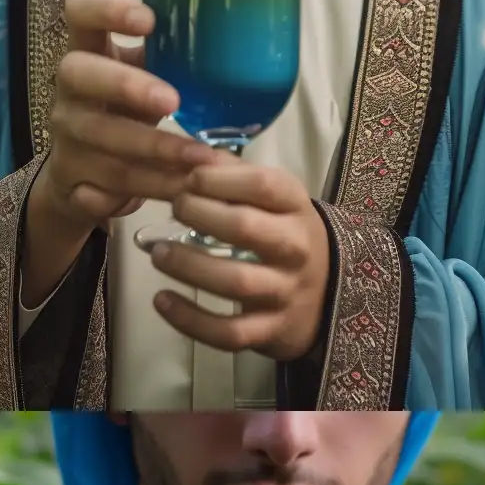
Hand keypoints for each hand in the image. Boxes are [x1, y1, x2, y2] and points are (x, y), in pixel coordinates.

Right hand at [26, 0, 205, 304]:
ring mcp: (65, 137)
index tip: (148, 20)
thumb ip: (177, 66)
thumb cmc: (129, 116)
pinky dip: (139, 194)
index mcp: (90, 53)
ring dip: (154, 152)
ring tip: (200, 161)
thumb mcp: (146, 82)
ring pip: (102, 141)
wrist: (84, 178)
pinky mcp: (72, 182)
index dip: (106, 9)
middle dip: (126, 86)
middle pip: (77, 73)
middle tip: (172, 101)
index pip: (80, 11)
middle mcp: (69, 91)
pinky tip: (173, 196)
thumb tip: (249, 51)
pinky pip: (101, 190)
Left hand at [147, 162, 331, 364]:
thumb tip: (186, 152)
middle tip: (175, 209)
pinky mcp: (270, 330)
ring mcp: (284, 292)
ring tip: (157, 253)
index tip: (189, 179)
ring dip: (188, 266)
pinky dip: (190, 319)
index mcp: (296, 208)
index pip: (262, 185)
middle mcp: (296, 249)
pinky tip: (161, 300)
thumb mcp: (273, 200)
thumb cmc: (285, 235)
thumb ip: (232, 175)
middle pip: (244, 228)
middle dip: (198, 214)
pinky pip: (228, 332)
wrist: (327, 293)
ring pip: (234, 281)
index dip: (217, 179)